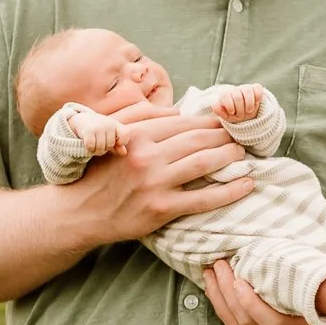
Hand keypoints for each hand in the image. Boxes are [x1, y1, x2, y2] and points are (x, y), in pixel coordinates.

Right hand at [57, 111, 250, 246]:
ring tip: (243, 154)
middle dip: (223, 135)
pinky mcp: (161, 209)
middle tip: (239, 136)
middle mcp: (146, 156)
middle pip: (197, 139)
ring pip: (204, 163)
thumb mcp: (112, 137)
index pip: (182, 122)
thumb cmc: (98, 173)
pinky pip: (203, 198)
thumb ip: (142, 120)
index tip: (223, 121)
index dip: (207, 121)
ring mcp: (155, 183)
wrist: (79, 212)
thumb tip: (178, 112)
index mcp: (136, 135)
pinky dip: (230, 191)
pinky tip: (247, 184)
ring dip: (230, 156)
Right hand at [71, 111, 124, 155]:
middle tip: (100, 145)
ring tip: (94, 146)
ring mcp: (98, 127)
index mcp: (116, 124)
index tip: (117, 143)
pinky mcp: (88, 131)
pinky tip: (88, 145)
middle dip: (105, 149)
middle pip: (110, 145)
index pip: (125, 134)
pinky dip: (89, 149)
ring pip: (100, 148)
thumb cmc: (100, 129)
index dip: (122, 142)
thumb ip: (118, 144)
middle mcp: (108, 124)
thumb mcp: (111, 134)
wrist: (84, 119)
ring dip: (96, 151)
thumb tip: (124, 153)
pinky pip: (91, 147)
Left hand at [211, 84, 265, 123]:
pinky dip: (258, 96)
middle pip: (237, 96)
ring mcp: (245, 88)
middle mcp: (235, 90)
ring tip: (249, 111)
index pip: (225, 95)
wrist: (247, 115)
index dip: (229, 104)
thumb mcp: (226, 116)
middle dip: (240, 108)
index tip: (232, 112)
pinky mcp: (256, 88)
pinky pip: (258, 88)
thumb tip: (214, 106)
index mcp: (226, 95)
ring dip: (249, 103)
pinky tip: (257, 102)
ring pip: (247, 90)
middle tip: (241, 115)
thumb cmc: (235, 115)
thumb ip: (220, 111)